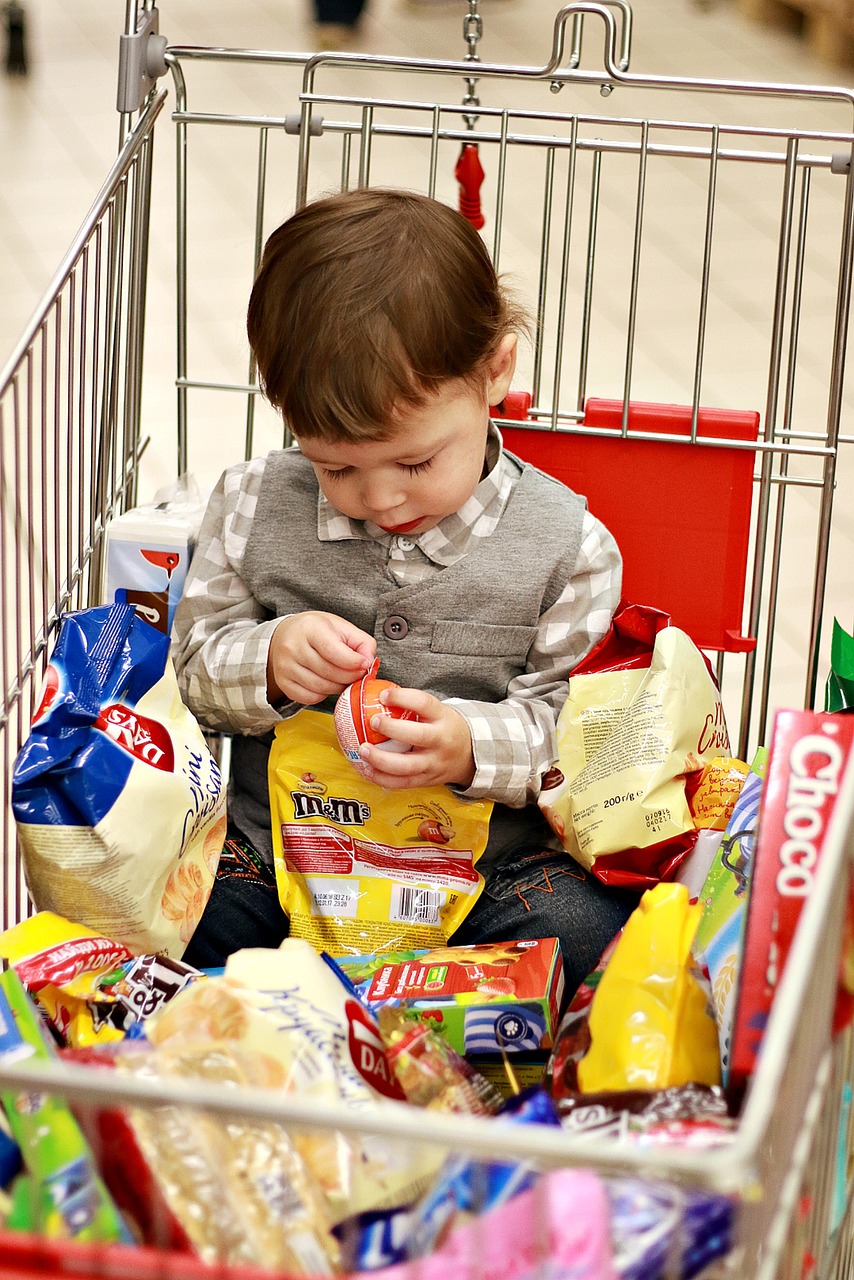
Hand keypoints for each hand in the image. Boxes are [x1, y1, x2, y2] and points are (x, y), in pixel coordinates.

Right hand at [267, 611, 374, 704]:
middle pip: (329, 672)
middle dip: (350, 677)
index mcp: (310, 628)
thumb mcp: (341, 627)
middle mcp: (293, 647)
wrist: (285, 635)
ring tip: (343, 678)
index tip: (364, 664)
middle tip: (357, 674)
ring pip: (321, 687)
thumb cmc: (315, 631)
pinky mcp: (283, 682)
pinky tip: (327, 683)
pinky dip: (323, 695)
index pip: (334, 651)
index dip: (354, 662)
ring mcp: (286, 667)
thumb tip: (369, 662)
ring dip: (338, 687)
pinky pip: (310, 698)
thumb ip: (362, 642)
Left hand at [357, 686, 475, 789]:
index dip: (403, 698)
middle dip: (392, 729)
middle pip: (419, 736)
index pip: (424, 704)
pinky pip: (402, 783)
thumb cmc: (445, 728)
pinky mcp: (426, 781)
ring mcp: (434, 764)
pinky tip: (367, 770)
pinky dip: (382, 779)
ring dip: (381, 760)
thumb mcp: (437, 712)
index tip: (383, 695)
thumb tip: (376, 693)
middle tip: (372, 721)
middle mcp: (441, 741)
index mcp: (443, 718)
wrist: (469, 755)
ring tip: (363, 750)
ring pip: (408, 767)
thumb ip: (412, 705)